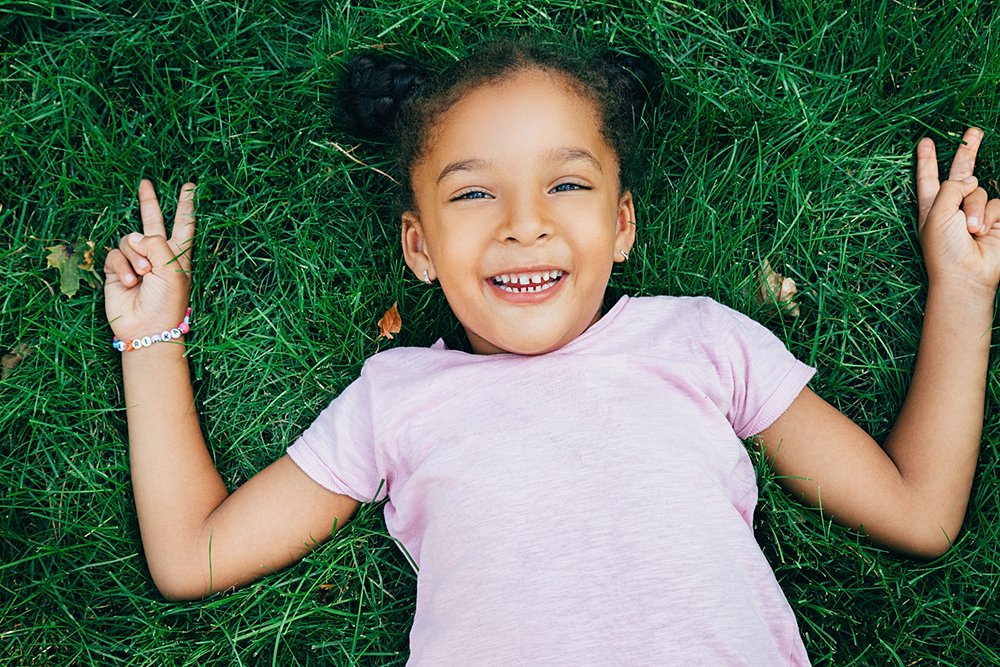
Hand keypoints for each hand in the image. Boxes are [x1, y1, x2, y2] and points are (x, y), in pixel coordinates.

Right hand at [104, 180, 195, 339]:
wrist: (147, 328)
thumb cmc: (167, 302)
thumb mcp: (171, 269)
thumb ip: (156, 244)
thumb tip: (134, 236)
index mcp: (178, 254)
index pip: (183, 225)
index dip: (185, 206)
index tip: (189, 187)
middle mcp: (157, 254)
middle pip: (152, 222)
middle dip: (148, 202)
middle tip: (146, 183)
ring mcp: (136, 261)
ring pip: (129, 240)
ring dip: (136, 256)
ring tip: (143, 276)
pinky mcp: (117, 270)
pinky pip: (114, 255)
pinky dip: (122, 267)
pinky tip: (131, 282)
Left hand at [916, 127, 999, 295]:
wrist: (967, 275)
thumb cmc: (945, 248)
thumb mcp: (937, 213)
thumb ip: (952, 188)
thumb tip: (972, 178)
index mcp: (932, 206)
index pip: (928, 177)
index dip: (926, 160)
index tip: (924, 142)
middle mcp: (953, 206)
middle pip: (960, 171)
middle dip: (968, 151)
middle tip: (974, 132)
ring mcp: (975, 212)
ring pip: (980, 191)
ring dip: (976, 209)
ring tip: (970, 230)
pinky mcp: (995, 219)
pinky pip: (997, 204)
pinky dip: (991, 216)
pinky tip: (983, 232)